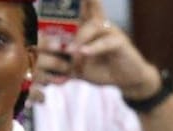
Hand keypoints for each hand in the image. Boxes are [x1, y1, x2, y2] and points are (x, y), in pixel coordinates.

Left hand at [38, 0, 159, 97]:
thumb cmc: (102, 70)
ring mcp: (110, 30)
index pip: (77, 9)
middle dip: (82, 2)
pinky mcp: (120, 42)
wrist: (126, 80)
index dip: (75, 2)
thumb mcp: (79, 68)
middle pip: (88, 6)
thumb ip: (64, 63)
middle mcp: (98, 24)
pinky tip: (84, 52)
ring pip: (93, 26)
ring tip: (69, 51)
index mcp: (86, 26)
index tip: (51, 0)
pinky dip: (93, 48)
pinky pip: (105, 42)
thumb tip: (46, 64)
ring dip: (79, 38)